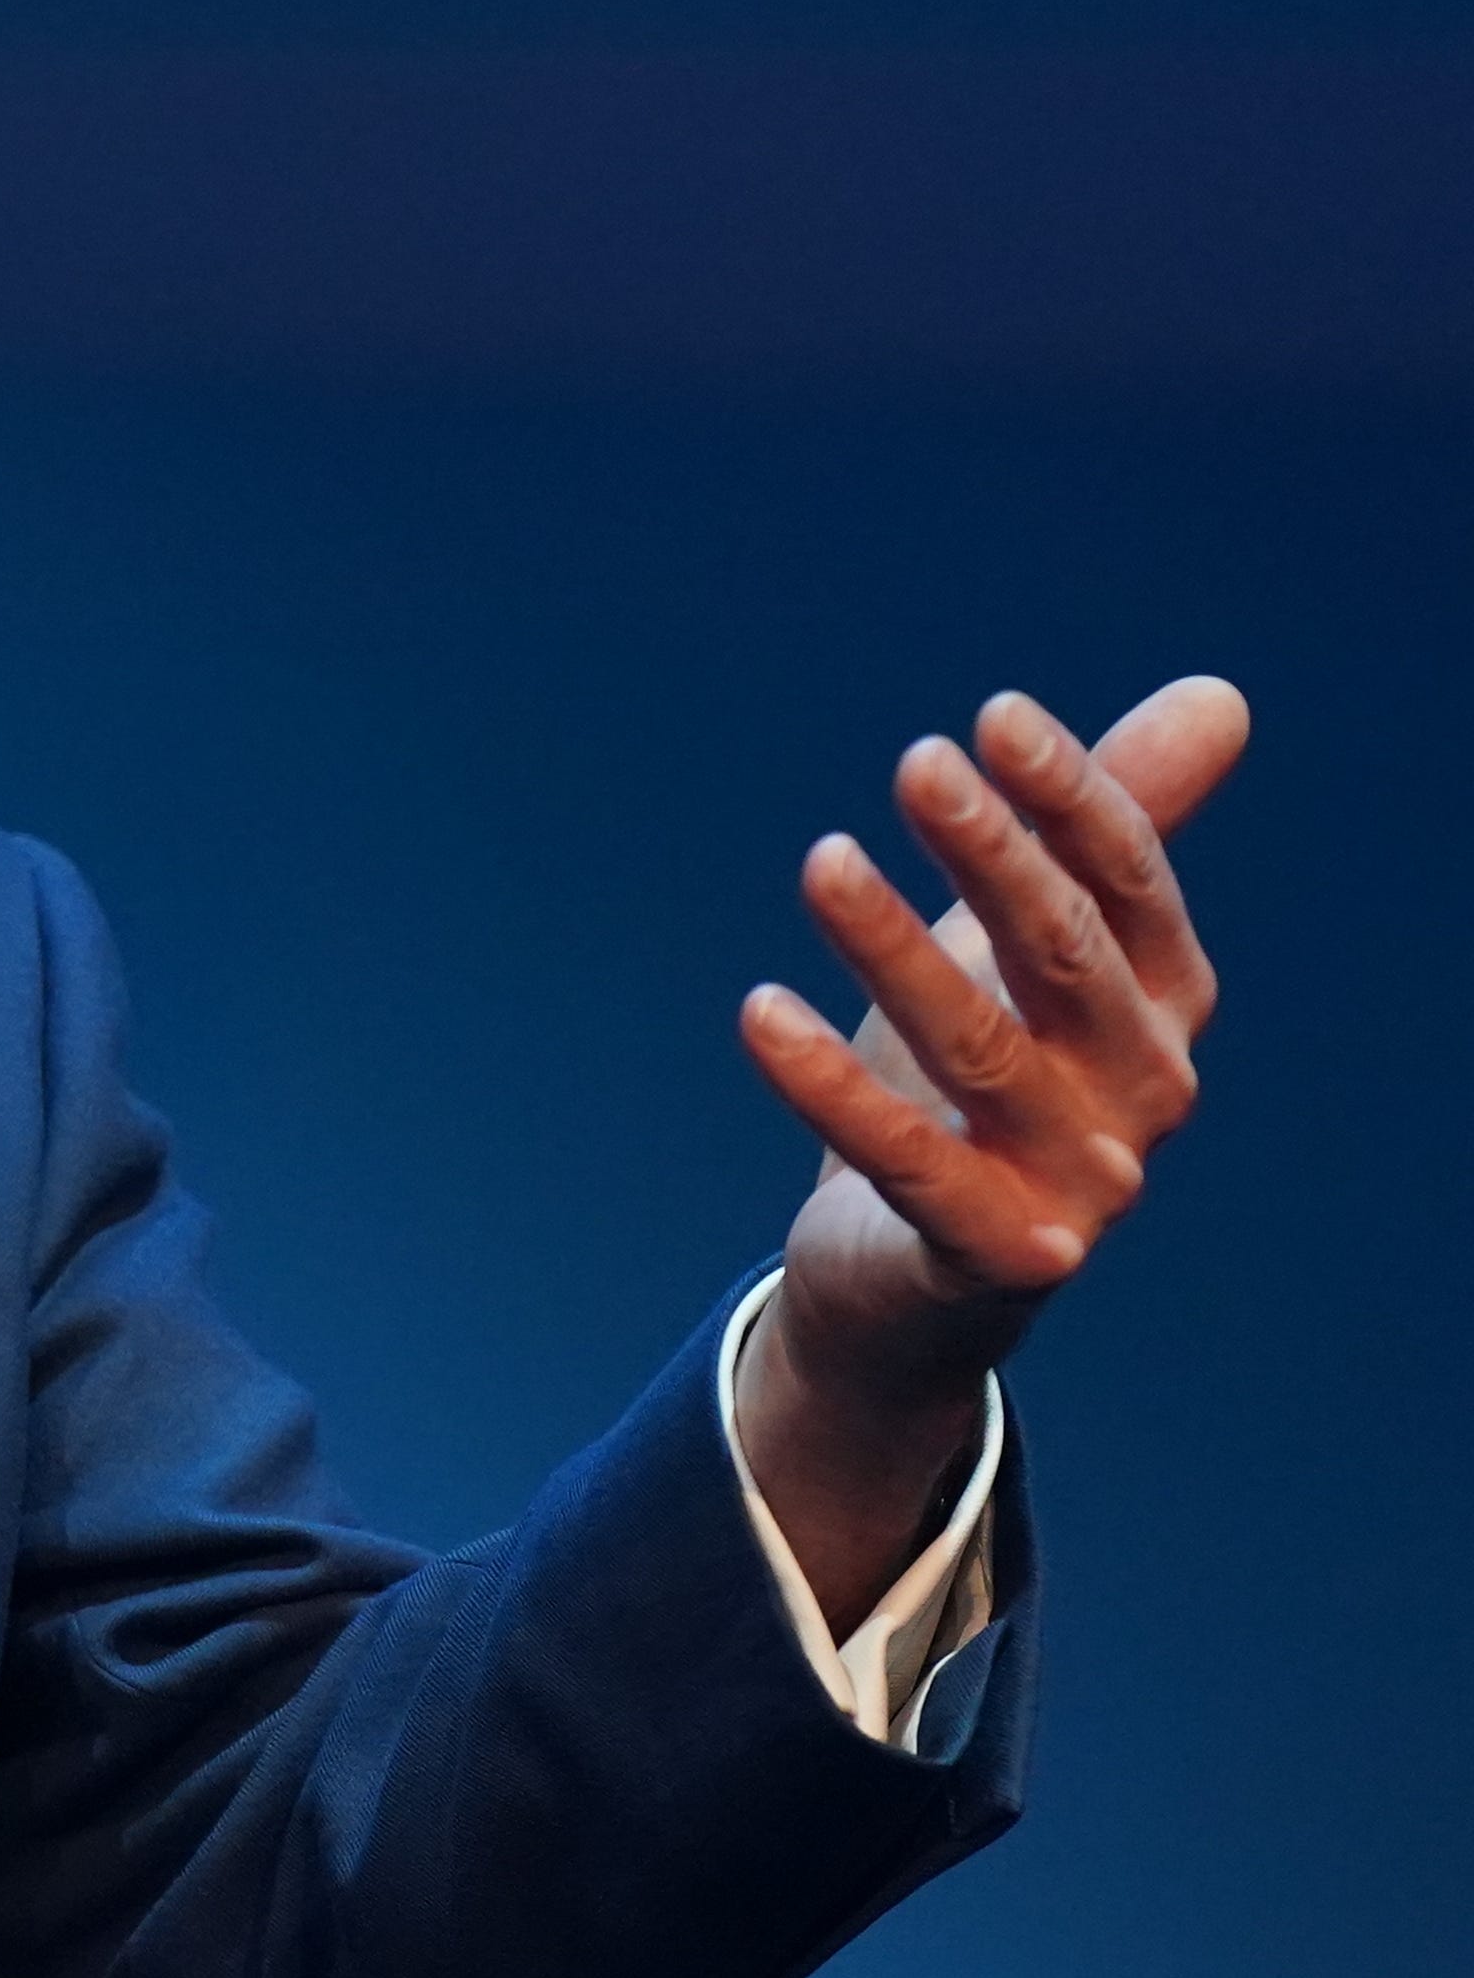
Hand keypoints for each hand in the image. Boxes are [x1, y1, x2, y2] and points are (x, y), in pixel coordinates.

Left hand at [734, 676, 1246, 1621]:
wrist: (917, 1280)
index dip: (1075, 800)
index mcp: (1164, 1010)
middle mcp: (1141, 1094)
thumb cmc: (981, 1085)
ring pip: (980, 1050)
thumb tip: (1220, 697)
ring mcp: (1078, 1184)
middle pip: (1066, 958)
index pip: (1133, 888)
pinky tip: (758, 1011)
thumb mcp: (1029, 953)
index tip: (993, 716)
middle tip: (916, 762)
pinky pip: (905, 1158)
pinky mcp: (991, 1253)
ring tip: (820, 859)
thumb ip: (1108, 831)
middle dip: (996, 857)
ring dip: (896, 950)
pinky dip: (827, 1087)